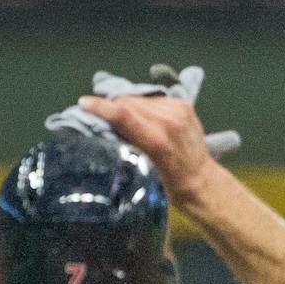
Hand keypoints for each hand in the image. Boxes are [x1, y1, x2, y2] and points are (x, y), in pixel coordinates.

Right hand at [78, 94, 223, 200]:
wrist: (201, 181)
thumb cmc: (167, 185)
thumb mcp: (141, 170)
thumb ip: (124, 146)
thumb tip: (103, 130)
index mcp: (156, 140)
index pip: (122, 114)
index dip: (100, 107)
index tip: (83, 103)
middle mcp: (168, 120)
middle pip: (128, 102)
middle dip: (112, 108)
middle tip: (102, 119)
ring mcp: (178, 110)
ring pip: (139, 98)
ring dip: (127, 107)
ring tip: (123, 120)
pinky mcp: (183, 105)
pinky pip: (153, 99)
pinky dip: (142, 107)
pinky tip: (142, 118)